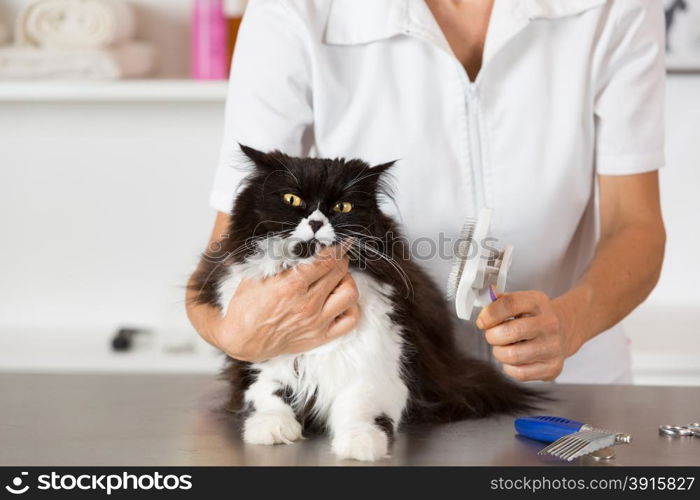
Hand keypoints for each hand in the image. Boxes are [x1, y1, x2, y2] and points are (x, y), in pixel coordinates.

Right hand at [215, 244, 359, 361]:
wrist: (241, 340)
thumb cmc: (246, 306)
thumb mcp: (256, 275)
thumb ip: (279, 258)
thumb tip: (301, 242)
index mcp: (290, 285)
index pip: (325, 259)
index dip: (336, 247)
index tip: (340, 241)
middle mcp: (307, 304)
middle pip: (339, 271)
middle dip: (339, 258)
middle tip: (334, 256)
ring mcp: (316, 322)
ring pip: (350, 293)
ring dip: (347, 280)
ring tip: (336, 278)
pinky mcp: (320, 337)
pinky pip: (351, 320)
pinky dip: (350, 306)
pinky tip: (339, 300)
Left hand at [476, 291, 579, 380]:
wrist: (563, 329)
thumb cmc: (533, 317)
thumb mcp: (520, 301)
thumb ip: (499, 302)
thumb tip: (484, 304)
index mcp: (538, 303)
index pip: (509, 304)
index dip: (489, 314)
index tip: (482, 321)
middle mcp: (549, 324)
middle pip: (509, 332)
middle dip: (492, 336)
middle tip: (493, 336)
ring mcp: (553, 347)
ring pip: (512, 355)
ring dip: (499, 353)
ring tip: (504, 347)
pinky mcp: (553, 367)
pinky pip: (520, 373)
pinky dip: (509, 368)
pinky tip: (514, 360)